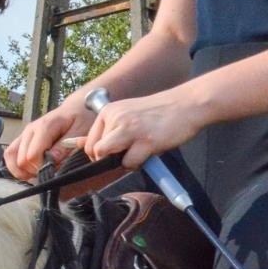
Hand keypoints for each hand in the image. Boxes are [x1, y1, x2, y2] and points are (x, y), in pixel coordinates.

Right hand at [4, 99, 95, 179]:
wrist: (76, 108)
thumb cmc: (81, 118)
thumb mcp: (80, 130)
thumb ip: (64, 146)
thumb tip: (51, 161)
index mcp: (45, 126)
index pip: (32, 155)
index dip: (42, 168)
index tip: (55, 170)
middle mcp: (30, 129)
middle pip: (21, 160)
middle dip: (34, 171)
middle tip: (50, 172)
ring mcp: (24, 133)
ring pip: (11, 157)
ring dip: (22, 170)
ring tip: (39, 173)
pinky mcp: (22, 138)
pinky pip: (10, 154)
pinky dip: (17, 166)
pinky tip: (30, 170)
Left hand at [83, 90, 206, 169]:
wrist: (186, 104)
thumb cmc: (159, 112)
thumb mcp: (128, 114)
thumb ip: (109, 128)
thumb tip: (81, 145)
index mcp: (109, 111)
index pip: (89, 142)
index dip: (100, 154)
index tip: (115, 154)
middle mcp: (116, 118)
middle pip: (96, 151)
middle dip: (109, 159)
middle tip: (128, 154)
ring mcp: (130, 129)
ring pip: (106, 157)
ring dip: (120, 162)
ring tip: (137, 154)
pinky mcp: (145, 140)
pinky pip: (128, 163)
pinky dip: (137, 164)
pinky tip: (148, 154)